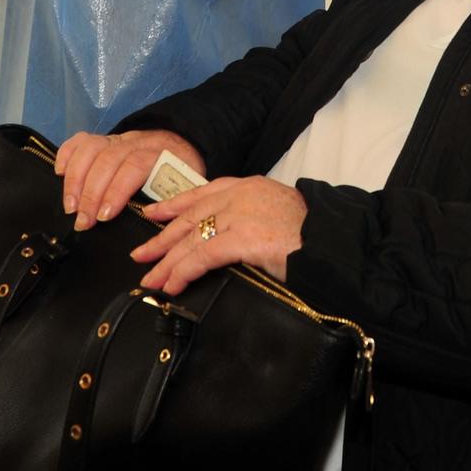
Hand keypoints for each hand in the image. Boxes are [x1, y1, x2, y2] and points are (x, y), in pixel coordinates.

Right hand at [53, 129, 205, 231]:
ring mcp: (117, 138)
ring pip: (91, 148)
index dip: (116, 191)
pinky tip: (60, 173)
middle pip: (108, 159)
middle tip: (82, 222)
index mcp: (159, 154)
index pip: (134, 166)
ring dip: (75, 178)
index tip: (104, 217)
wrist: (183, 145)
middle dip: (91, 193)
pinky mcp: (104, 139)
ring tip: (70, 206)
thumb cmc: (182, 176)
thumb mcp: (187, 191)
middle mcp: (135, 142)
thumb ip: (173, 205)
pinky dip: (67, 154)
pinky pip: (81, 139)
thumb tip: (155, 228)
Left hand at [130, 176, 306, 293]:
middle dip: (161, 239)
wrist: (330, 241)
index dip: (173, 205)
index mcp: (246, 186)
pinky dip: (183, 271)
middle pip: (189, 217)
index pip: (200, 193)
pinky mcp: (242, 238)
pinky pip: (202, 256)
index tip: (153, 215)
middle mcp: (239, 195)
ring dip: (167, 263)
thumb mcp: (274, 212)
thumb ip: (248, 216)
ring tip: (151, 280)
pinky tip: (172, 285)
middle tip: (140, 256)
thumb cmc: (308, 233)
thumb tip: (223, 237)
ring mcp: (239, 215)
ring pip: (191, 239)